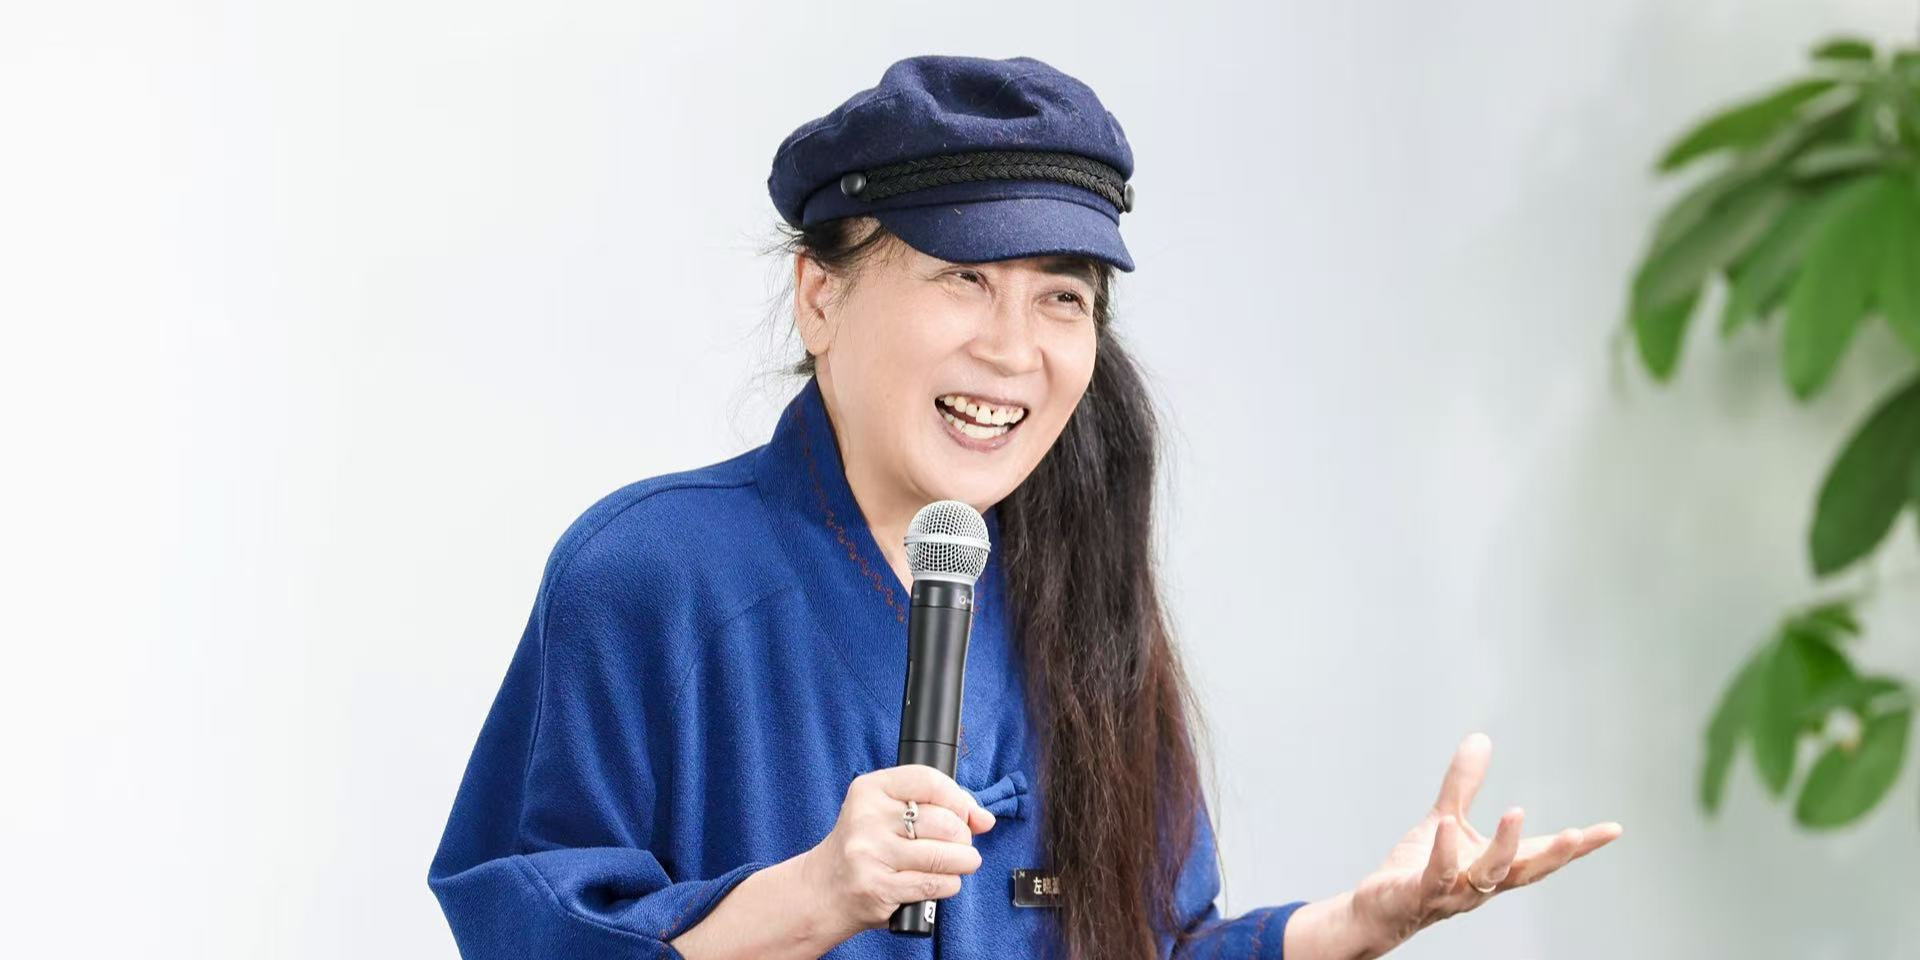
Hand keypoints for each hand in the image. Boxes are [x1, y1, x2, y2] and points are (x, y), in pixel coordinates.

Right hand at [797, 764, 997, 938]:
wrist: (824, 889)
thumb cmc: (865, 848)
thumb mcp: (889, 813)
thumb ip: (937, 807)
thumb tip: (985, 818)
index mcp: (869, 789)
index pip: (929, 780)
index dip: (958, 798)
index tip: (966, 814)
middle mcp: (867, 817)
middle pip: (943, 821)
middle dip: (963, 837)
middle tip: (960, 845)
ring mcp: (870, 853)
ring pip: (944, 855)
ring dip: (963, 862)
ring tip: (959, 863)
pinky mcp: (878, 887)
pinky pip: (935, 883)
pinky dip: (948, 884)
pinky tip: (941, 881)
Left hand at [1348, 732, 1622, 952]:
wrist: (1379, 909)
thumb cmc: (1418, 869)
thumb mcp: (1448, 819)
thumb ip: (1464, 784)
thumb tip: (1481, 737)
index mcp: (1495, 866)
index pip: (1542, 855)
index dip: (1580, 846)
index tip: (1614, 829)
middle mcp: (1483, 883)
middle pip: (1527, 870)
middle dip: (1556, 854)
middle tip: (1581, 834)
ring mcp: (1455, 891)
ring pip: (1489, 874)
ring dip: (1504, 846)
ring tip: (1516, 812)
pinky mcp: (1423, 893)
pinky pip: (1438, 874)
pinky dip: (1446, 852)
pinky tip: (1447, 826)